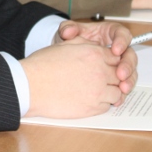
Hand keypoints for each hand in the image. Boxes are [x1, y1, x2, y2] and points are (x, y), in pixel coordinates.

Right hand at [19, 20, 137, 118]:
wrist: (31, 86)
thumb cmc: (43, 65)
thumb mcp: (65, 45)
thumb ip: (84, 44)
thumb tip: (94, 47)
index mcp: (94, 53)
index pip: (115, 57)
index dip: (111, 62)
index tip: (106, 66)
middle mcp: (100, 71)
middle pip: (119, 74)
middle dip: (114, 77)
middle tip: (106, 80)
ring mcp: (98, 91)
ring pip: (117, 92)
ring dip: (111, 91)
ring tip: (99, 91)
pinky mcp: (93, 107)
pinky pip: (107, 105)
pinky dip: (103, 103)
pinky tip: (92, 99)